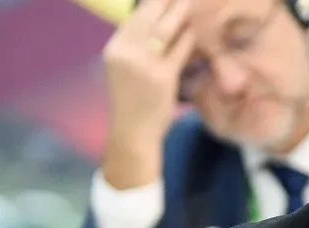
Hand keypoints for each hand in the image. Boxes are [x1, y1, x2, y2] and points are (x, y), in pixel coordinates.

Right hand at [101, 0, 195, 188]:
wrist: (133, 132)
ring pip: (165, 30)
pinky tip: (194, 31)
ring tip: (189, 3)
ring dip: (178, 13)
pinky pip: (179, 50)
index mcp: (114, 50)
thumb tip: (153, 21)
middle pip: (148, 17)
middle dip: (166, 2)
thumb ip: (134, 46)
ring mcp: (144, 65)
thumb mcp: (123, 69)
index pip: (134, 17)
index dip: (150, 3)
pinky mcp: (163, 77)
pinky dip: (187, 38)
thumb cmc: (131, 100)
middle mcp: (126, 54)